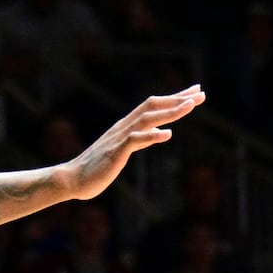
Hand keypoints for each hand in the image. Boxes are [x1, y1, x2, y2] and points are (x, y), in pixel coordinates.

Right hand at [66, 86, 205, 200]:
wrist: (71, 179)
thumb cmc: (95, 169)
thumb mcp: (121, 150)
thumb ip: (139, 140)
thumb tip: (157, 132)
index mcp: (125, 127)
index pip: (152, 106)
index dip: (174, 98)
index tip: (193, 93)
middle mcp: (123, 128)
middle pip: (152, 107)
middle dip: (177, 99)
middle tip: (200, 93)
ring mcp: (118, 139)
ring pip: (147, 119)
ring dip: (169, 112)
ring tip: (190, 106)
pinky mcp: (115, 153)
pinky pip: (134, 141)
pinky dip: (151, 136)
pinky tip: (167, 135)